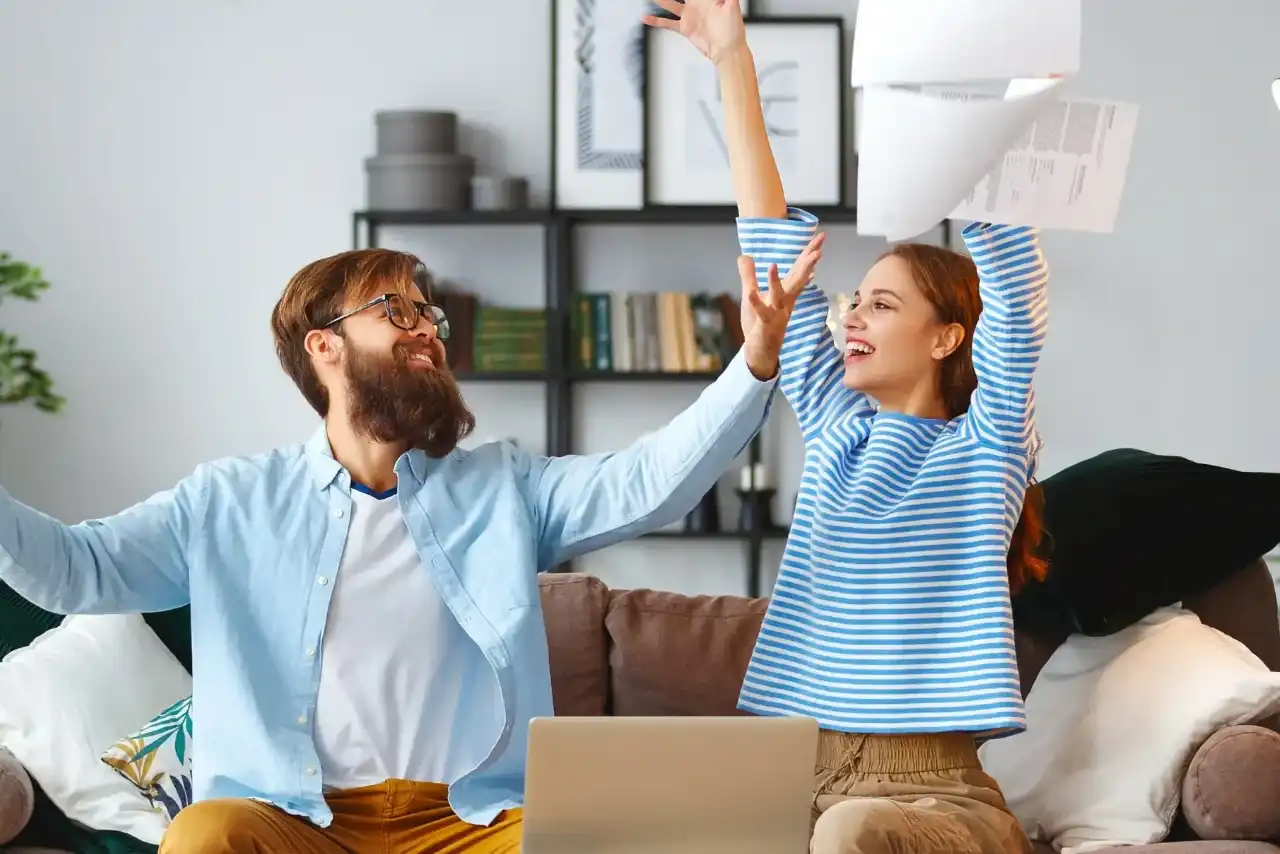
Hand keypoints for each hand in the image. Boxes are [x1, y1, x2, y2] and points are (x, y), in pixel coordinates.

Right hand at [641, 0, 746, 65]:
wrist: (726, 50)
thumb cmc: (733, 30)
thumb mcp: (732, 4)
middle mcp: (696, 4)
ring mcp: (689, 16)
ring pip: (669, 4)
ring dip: (660, 0)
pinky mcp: (684, 28)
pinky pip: (667, 23)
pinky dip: (656, 21)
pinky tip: (646, 17)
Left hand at [739, 232, 825, 380]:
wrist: (760, 351)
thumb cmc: (759, 322)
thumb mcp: (751, 294)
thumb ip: (748, 275)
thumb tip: (744, 255)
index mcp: (785, 292)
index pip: (799, 269)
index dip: (810, 253)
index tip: (821, 237)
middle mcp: (785, 301)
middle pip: (798, 279)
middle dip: (807, 264)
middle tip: (818, 249)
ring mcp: (777, 313)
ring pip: (779, 296)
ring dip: (776, 281)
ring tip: (773, 265)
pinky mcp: (766, 324)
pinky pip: (761, 313)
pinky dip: (756, 303)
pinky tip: (750, 293)